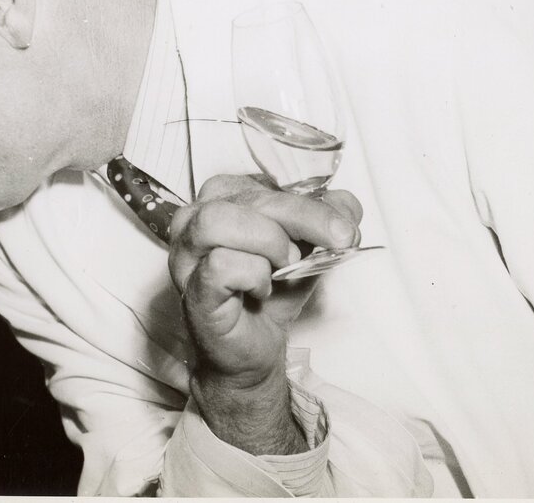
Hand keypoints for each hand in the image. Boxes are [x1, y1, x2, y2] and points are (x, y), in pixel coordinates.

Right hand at [167, 174, 361, 453]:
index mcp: (222, 197)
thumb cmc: (274, 293)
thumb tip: (346, 205)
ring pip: (221, 220)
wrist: (256, 350)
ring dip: (269, 243)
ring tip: (284, 267)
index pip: (263, 182)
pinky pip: (221, 264)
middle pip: (249, 198)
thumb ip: (330, 219)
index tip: (343, 227)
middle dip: (304, 218)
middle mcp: (194, 218)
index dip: (308, 201)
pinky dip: (254, 275)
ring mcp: (187, 254)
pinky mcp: (190, 288)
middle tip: (337, 241)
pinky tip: (261, 290)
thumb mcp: (311, 248)